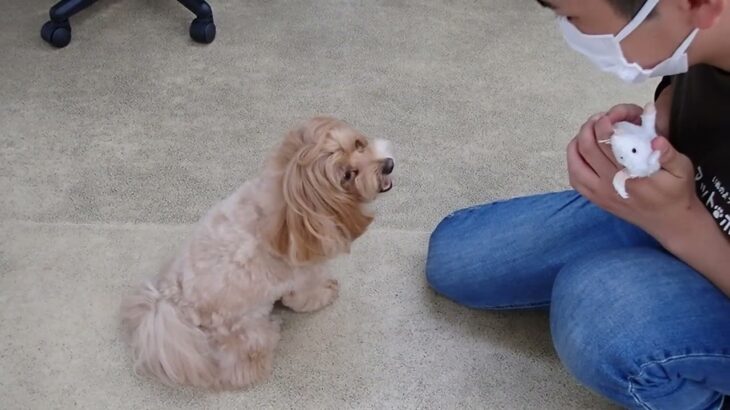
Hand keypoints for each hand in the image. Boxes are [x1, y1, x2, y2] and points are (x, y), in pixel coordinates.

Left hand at [566, 104, 702, 246]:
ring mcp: (600, 194)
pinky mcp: (596, 200)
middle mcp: (610, 184)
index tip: (609, 116)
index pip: (608, 143)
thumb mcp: (682, 170)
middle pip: (587, 149)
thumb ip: (668, 153)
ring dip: (576, 144)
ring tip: (587, 132)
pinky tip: (580, 153)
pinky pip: (575, 181)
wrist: (670, 222)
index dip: (604, 125)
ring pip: (575, 165)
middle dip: (589, 128)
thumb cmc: (676, 192)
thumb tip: (655, 139)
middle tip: (598, 119)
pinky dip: (573, 163)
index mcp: (630, 174)